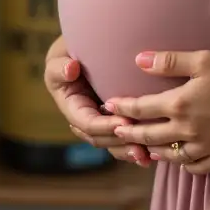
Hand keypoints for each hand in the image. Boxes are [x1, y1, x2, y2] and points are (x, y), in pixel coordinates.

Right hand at [43, 35, 151, 166]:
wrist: (78, 53)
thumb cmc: (67, 55)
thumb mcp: (58, 60)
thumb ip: (60, 66)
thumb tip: (70, 69)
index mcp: (73, 109)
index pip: (88, 123)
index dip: (105, 125)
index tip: (124, 120)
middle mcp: (86, 120)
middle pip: (102, 139)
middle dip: (120, 142)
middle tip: (140, 145)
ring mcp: (101, 122)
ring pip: (114, 143)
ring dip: (129, 151)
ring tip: (146, 155)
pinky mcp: (113, 120)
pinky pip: (123, 138)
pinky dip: (135, 146)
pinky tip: (151, 154)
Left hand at [103, 49, 209, 174]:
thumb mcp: (203, 59)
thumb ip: (169, 61)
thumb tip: (139, 60)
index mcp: (179, 104)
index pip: (142, 108)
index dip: (123, 106)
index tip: (109, 104)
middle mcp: (186, 130)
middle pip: (149, 135)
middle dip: (129, 132)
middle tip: (115, 131)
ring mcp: (204, 145)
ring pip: (170, 155)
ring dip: (152, 151)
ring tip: (143, 148)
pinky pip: (196, 166)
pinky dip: (184, 164)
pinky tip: (180, 160)